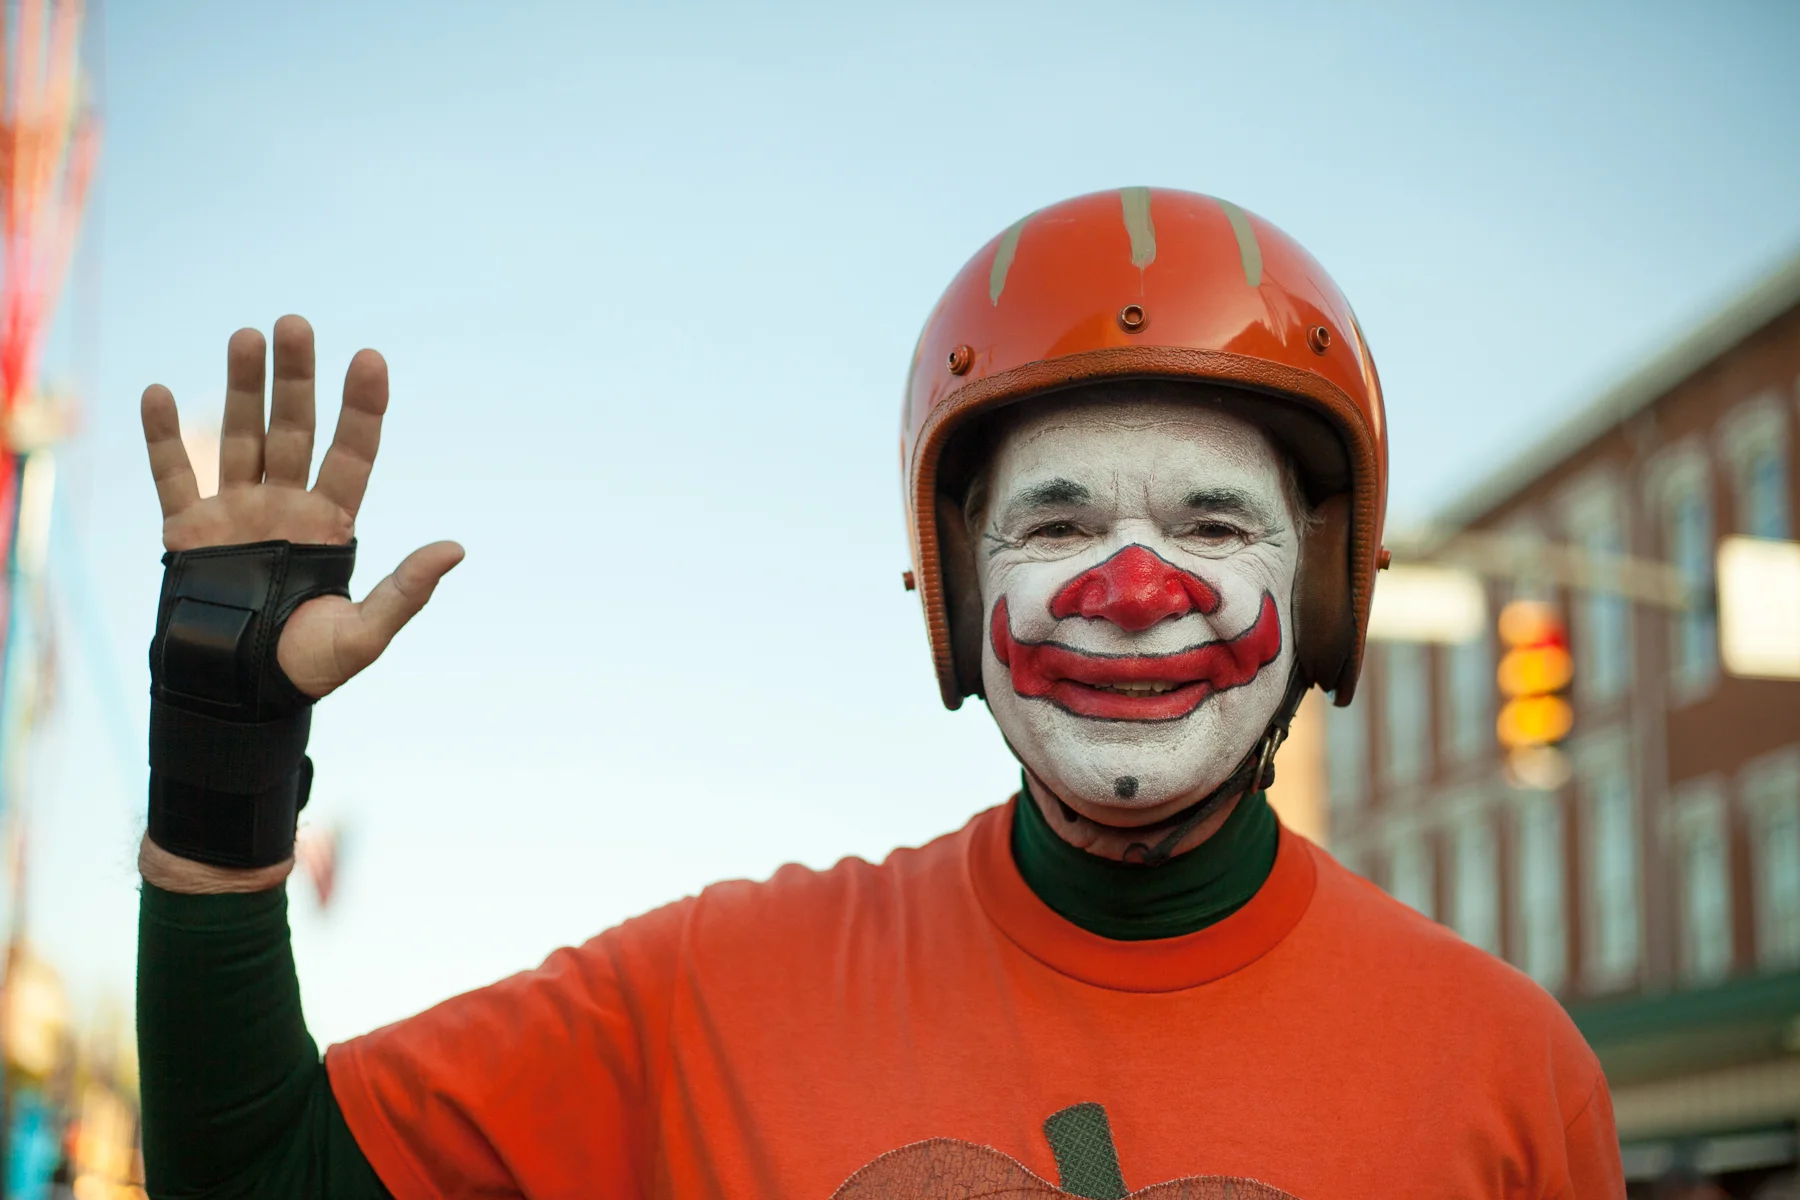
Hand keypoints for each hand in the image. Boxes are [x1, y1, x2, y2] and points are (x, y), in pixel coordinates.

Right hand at [141, 315, 463, 698]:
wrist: (239, 695)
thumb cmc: (308, 668)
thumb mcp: (365, 634)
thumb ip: (406, 591)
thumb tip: (456, 548)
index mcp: (331, 524)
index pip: (352, 453)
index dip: (362, 407)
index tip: (371, 359)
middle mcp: (285, 506)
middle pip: (293, 428)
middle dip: (296, 377)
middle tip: (296, 324)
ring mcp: (236, 511)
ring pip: (240, 435)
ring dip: (241, 386)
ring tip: (246, 335)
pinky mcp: (187, 529)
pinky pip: (173, 474)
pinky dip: (162, 437)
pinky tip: (160, 392)